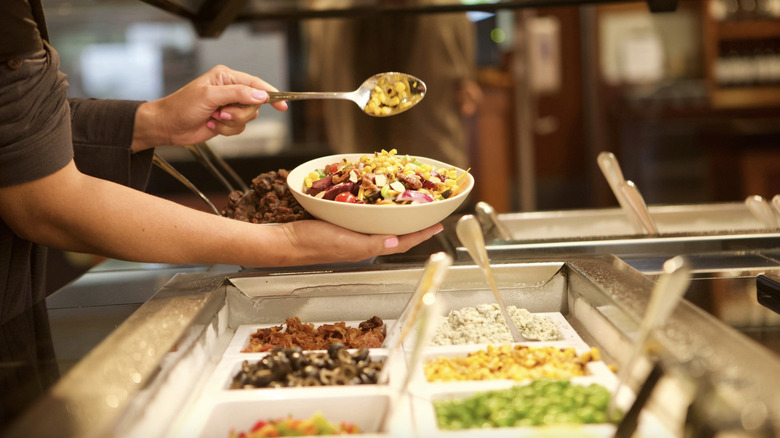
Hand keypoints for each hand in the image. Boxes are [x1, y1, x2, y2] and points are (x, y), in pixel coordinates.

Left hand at [132, 65, 287, 150]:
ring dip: (231, 123)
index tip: (283, 105)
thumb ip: (237, 94)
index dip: (271, 94)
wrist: (168, 126)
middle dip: (239, 113)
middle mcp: (230, 90)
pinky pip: (239, 129)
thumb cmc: (182, 106)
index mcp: (226, 77)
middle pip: (254, 104)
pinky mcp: (226, 121)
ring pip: (248, 118)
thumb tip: (261, 96)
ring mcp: (229, 106)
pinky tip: (211, 126)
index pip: (256, 84)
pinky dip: (226, 131)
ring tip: (214, 119)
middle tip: (221, 113)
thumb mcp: (210, 97)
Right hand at [273, 220, 444, 264]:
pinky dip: (374, 206)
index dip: (423, 233)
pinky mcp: (339, 223)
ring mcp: (351, 232)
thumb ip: (373, 244)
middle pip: (395, 231)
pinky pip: (363, 214)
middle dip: (413, 222)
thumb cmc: (313, 244)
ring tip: (408, 203)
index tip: (440, 224)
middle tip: (428, 210)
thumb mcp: (346, 244)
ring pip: (381, 223)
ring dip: (396, 214)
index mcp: (368, 247)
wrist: (285, 240)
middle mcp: (363, 240)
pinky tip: (373, 197)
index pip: (403, 241)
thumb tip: (398, 241)